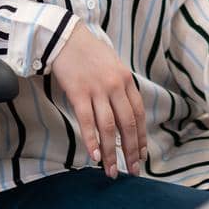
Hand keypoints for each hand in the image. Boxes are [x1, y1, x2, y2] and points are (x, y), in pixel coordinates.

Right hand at [52, 23, 147, 177]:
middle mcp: (116, 86)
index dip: (141, 137)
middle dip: (131, 150)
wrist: (66, 37)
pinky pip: (87, 121)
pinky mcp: (79, 92)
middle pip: (128, 124)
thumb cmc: (89, 53)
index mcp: (126, 80)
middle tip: (132, 169)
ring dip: (111, 152)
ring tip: (111, 171)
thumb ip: (120, 88)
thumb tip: (124, 115)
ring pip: (109, 127)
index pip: (139, 114)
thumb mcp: (113, 67)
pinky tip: (94, 156)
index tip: (142, 155)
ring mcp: (98, 89)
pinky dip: (92, 140)